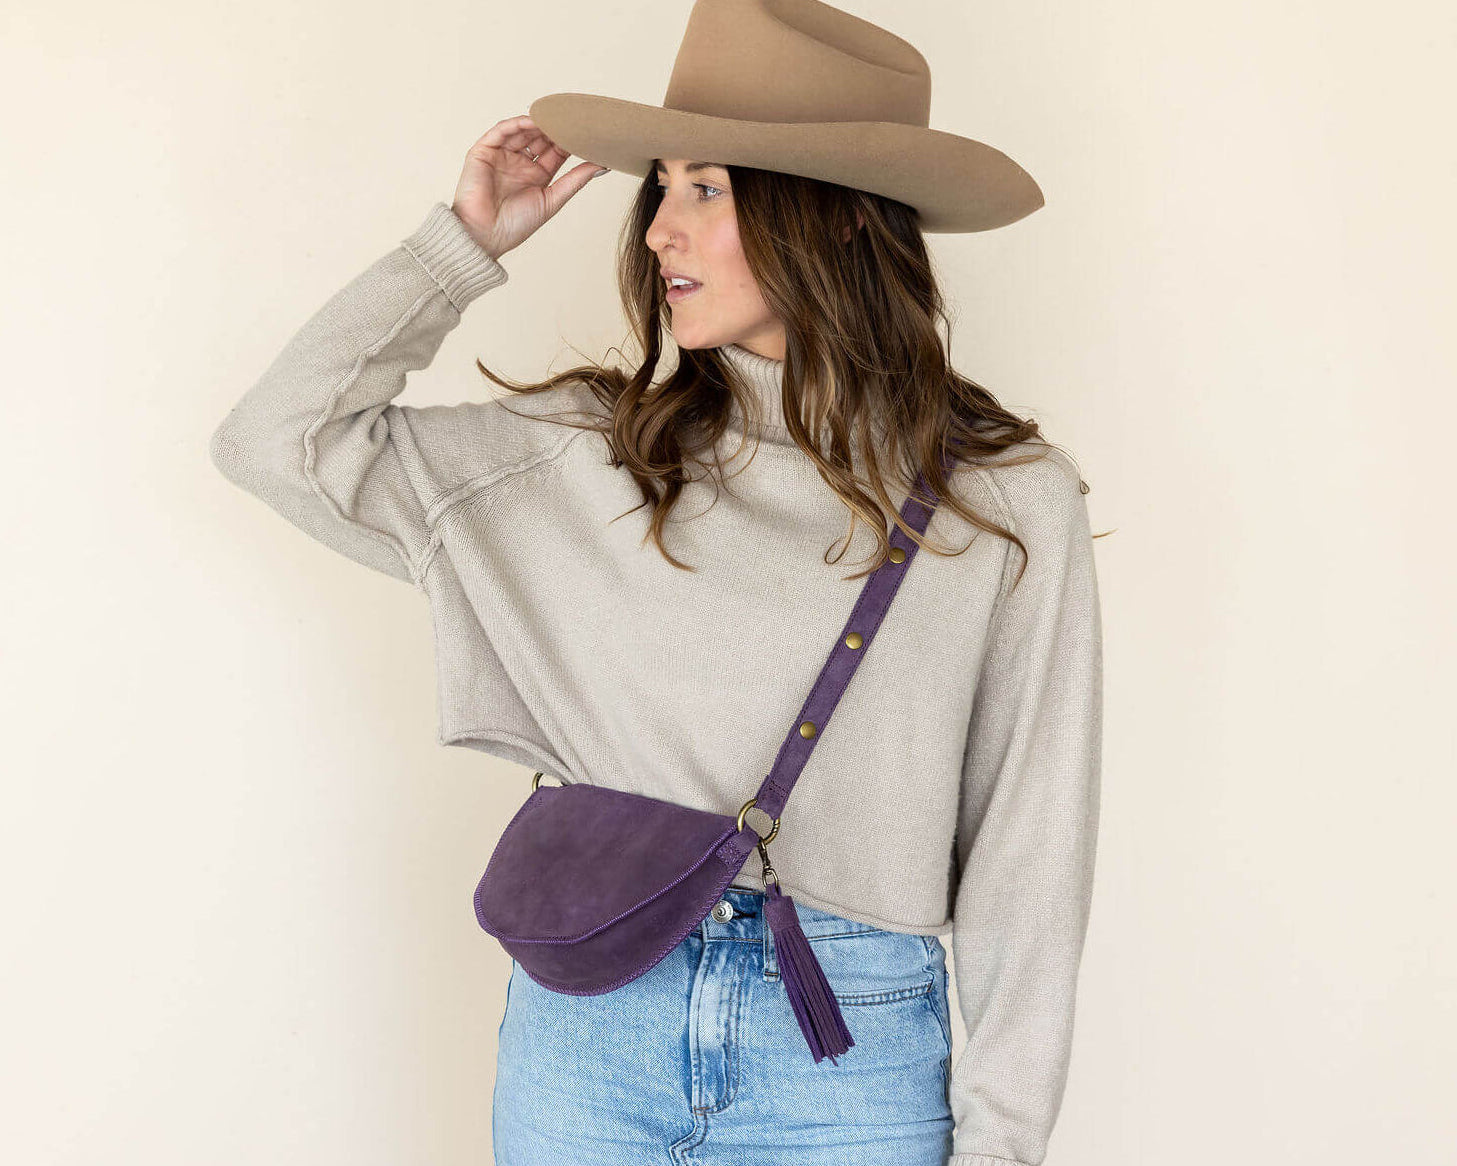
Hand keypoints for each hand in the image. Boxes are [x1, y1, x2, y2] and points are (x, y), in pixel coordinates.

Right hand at [450, 115, 608, 260]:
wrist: (485, 235)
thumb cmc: (516, 225)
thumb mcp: (553, 199)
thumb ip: (575, 180)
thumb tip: (602, 165)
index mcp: (536, 176)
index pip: (554, 151)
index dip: (568, 141)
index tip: (585, 132)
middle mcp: (519, 164)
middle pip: (539, 138)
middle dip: (554, 129)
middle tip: (571, 120)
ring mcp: (501, 156)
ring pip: (521, 131)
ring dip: (537, 123)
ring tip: (554, 117)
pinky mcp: (483, 151)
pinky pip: (500, 131)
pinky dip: (516, 124)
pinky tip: (532, 121)